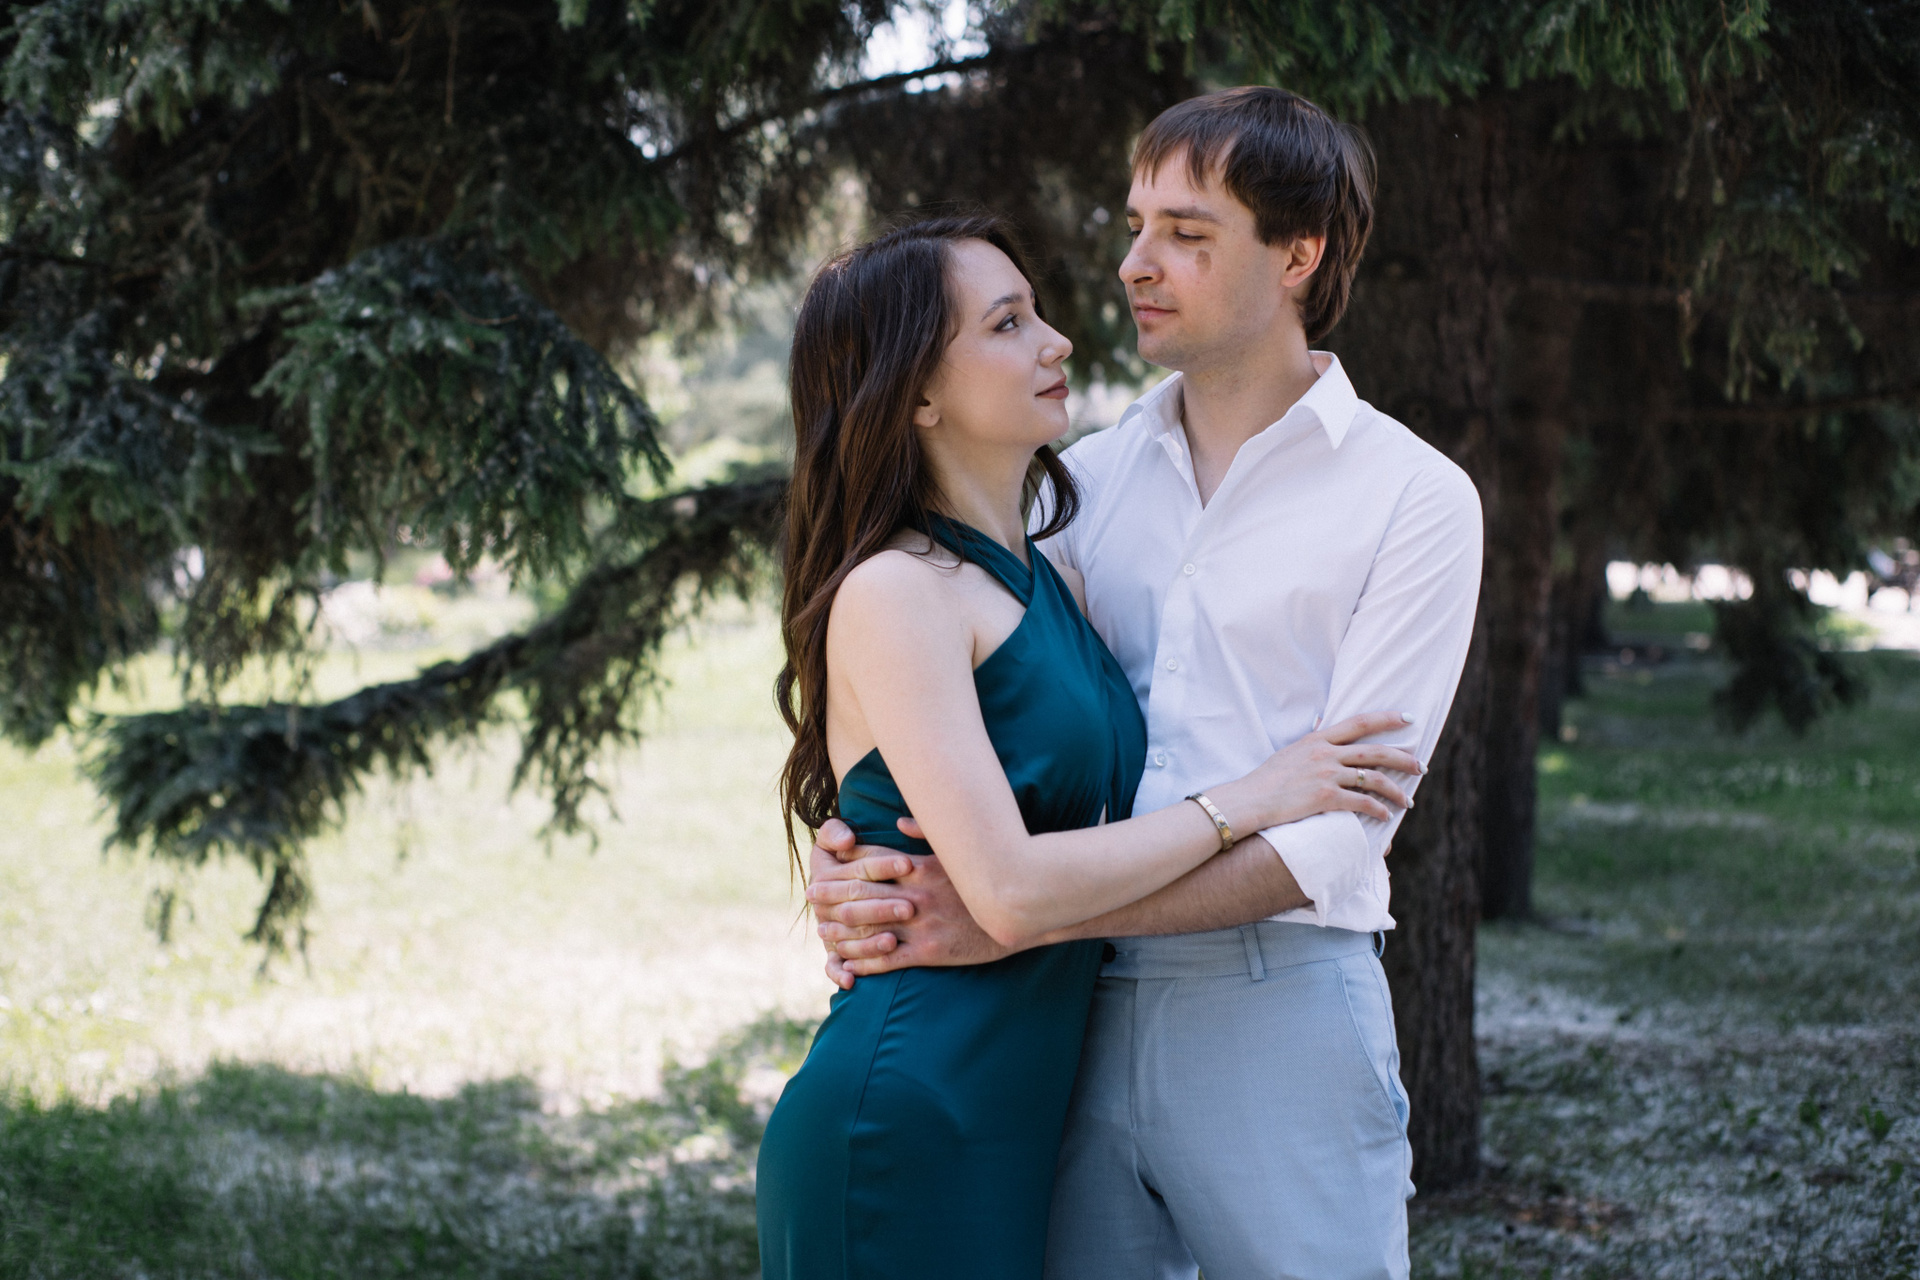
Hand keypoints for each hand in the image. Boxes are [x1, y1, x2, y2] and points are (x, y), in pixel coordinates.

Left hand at [808, 817, 1012, 978]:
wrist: (1018, 917)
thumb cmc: (986, 882)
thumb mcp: (958, 852)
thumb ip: (928, 833)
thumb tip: (899, 819)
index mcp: (919, 866)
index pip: (871, 859)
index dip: (842, 861)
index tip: (823, 861)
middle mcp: (914, 893)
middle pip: (860, 892)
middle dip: (830, 894)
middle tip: (810, 895)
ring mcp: (920, 924)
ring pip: (868, 927)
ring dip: (841, 930)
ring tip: (823, 931)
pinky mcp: (928, 952)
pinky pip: (886, 957)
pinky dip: (862, 961)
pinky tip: (848, 963)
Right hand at [1209, 711, 1423, 833]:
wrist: (1249, 800)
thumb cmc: (1267, 780)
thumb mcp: (1290, 752)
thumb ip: (1312, 740)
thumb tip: (1325, 723)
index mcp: (1318, 739)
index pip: (1360, 722)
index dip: (1387, 718)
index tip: (1408, 718)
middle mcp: (1325, 754)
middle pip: (1375, 751)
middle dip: (1403, 758)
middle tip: (1421, 766)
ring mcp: (1326, 775)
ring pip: (1374, 778)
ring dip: (1396, 790)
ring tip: (1408, 801)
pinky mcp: (1326, 798)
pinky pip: (1362, 802)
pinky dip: (1378, 809)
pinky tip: (1386, 816)